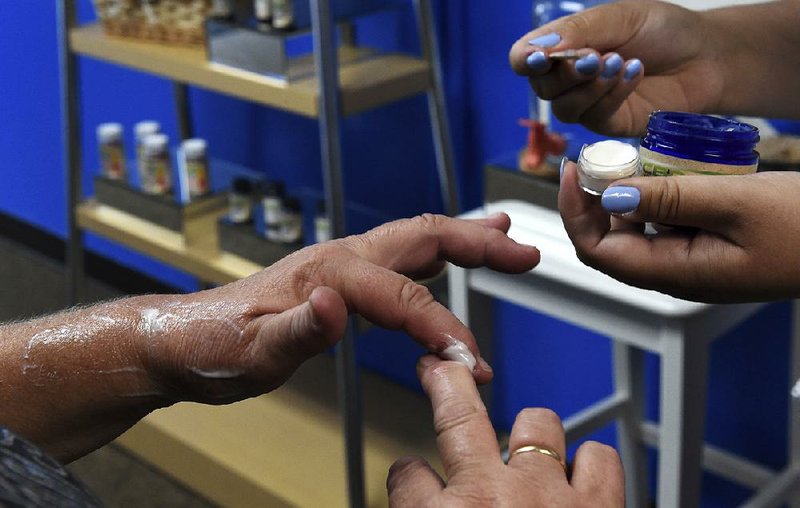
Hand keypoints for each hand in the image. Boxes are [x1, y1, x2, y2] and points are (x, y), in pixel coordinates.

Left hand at [139, 213, 539, 403]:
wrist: (184, 339)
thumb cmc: (213, 348)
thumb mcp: (249, 352)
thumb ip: (296, 330)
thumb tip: (338, 306)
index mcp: (326, 272)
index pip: (401, 296)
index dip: (442, 328)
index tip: (472, 364)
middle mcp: (340, 257)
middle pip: (423, 237)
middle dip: (478, 242)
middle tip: (526, 251)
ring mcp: (342, 263)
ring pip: (416, 240)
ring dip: (465, 238)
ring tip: (504, 236)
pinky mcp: (341, 279)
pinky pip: (401, 260)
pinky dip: (438, 254)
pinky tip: (451, 260)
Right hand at [387, 355, 623, 506]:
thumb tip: (414, 486)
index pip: (409, 476)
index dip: (409, 472)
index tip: (412, 471)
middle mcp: (494, 499)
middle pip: (460, 416)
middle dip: (448, 383)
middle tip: (443, 370)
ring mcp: (549, 498)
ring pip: (536, 424)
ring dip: (531, 431)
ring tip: (531, 446)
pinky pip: (599, 459)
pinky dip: (590, 463)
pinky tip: (579, 473)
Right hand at [509, 0, 717, 135]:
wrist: (707, 55)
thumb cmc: (663, 30)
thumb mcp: (619, 17)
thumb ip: (578, 31)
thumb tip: (537, 49)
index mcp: (564, 46)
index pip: (525, 58)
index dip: (526, 60)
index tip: (540, 58)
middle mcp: (569, 78)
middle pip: (542, 87)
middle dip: (566, 72)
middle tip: (594, 56)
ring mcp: (587, 103)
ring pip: (565, 107)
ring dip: (591, 86)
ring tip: (621, 62)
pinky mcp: (608, 124)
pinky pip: (595, 117)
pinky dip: (613, 94)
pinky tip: (635, 73)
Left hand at [559, 161, 799, 301]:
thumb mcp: (736, 203)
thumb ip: (670, 200)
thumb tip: (610, 196)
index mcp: (675, 273)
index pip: (596, 250)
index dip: (574, 211)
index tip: (572, 170)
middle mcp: (674, 273)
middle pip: (609, 239)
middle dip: (595, 199)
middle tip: (602, 157)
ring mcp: (688, 261)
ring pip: (635, 229)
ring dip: (625, 195)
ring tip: (631, 159)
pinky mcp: (703, 246)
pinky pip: (663, 222)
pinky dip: (654, 196)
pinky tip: (664, 170)